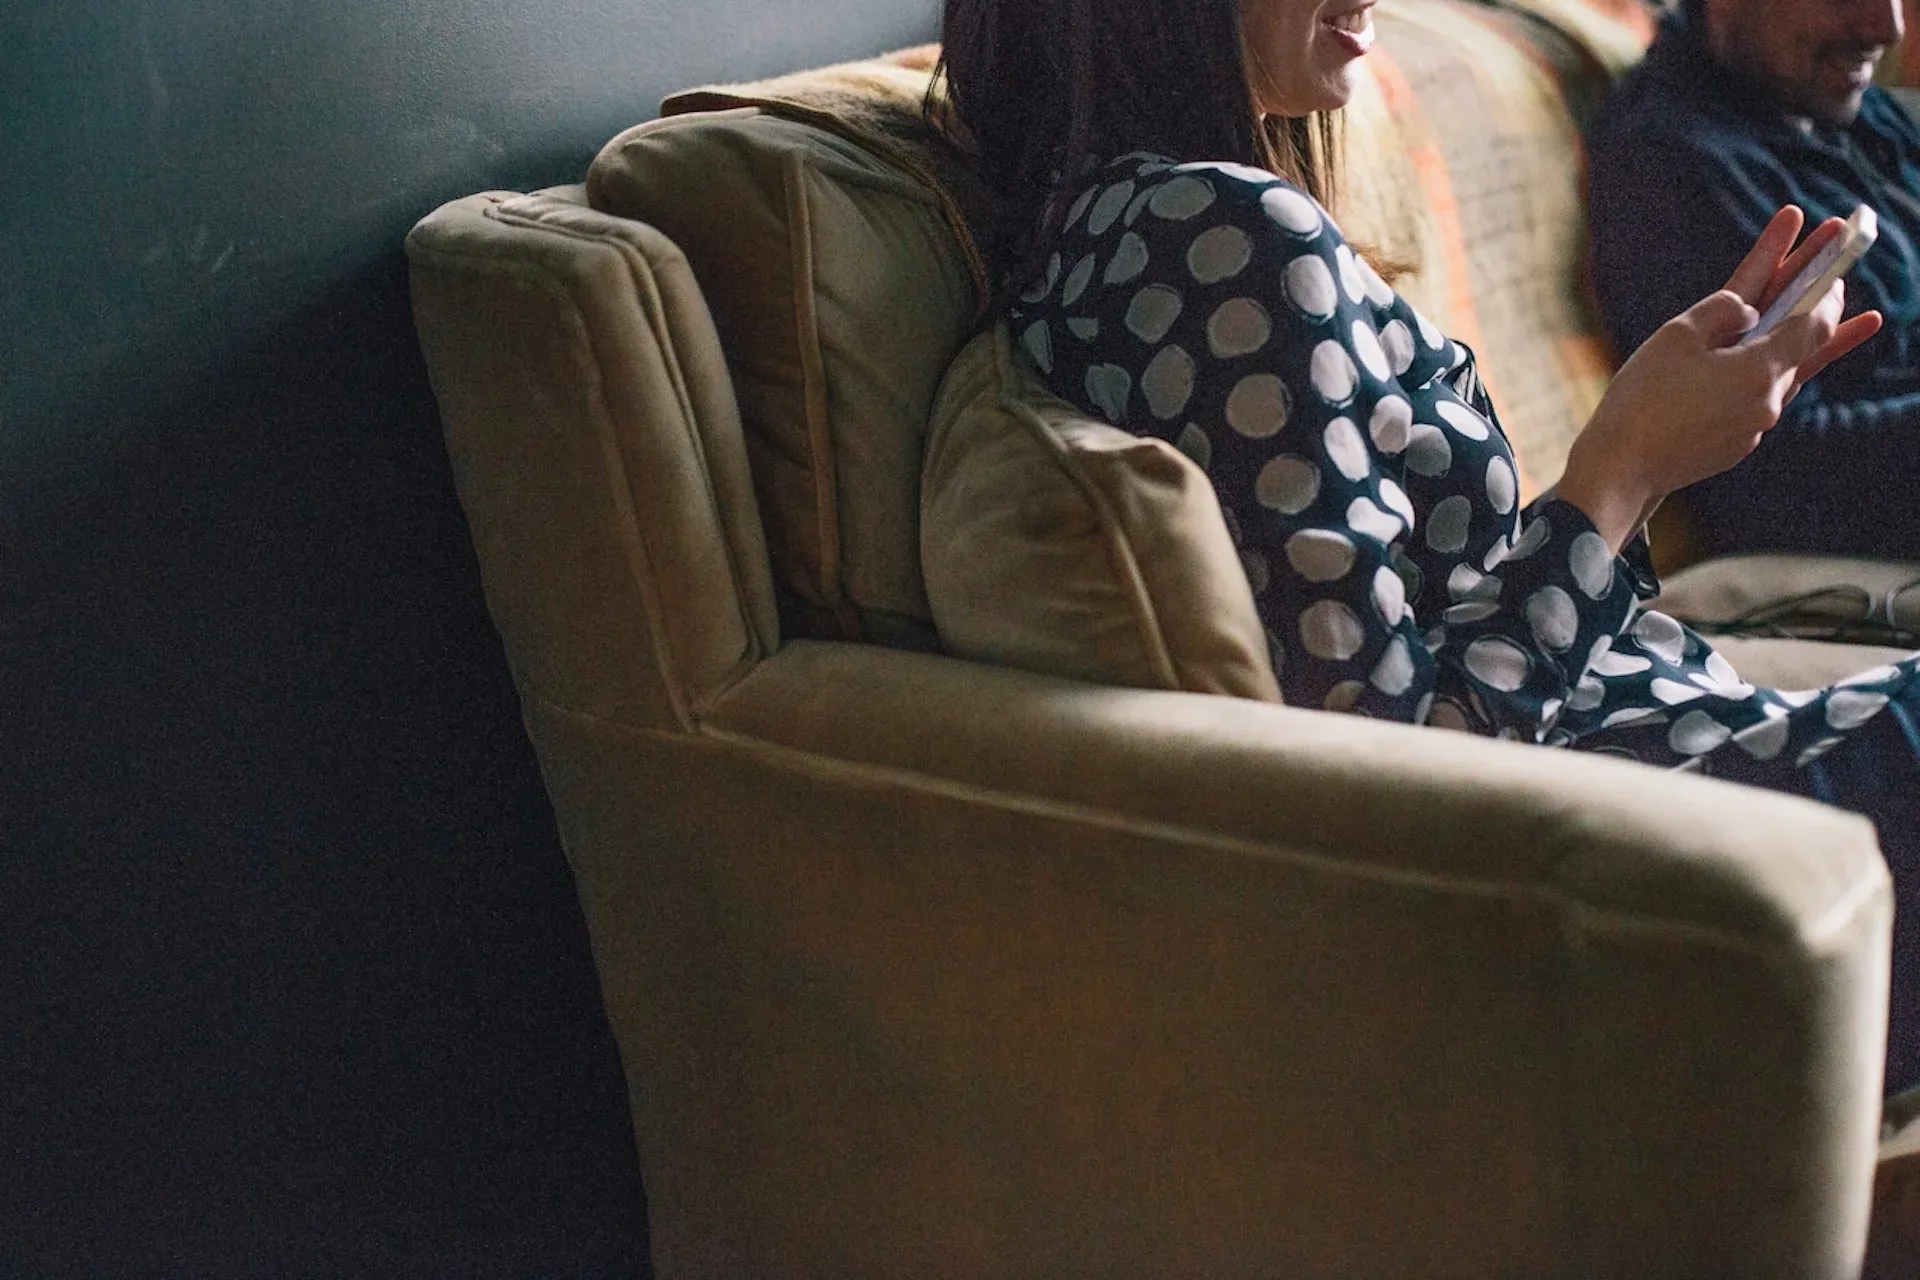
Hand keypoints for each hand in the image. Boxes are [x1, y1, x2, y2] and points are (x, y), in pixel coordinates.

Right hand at [1558, 206, 1881, 550]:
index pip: (1814, 322)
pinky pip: (1753, 401)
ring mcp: (1752, 428)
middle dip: (1818, 310)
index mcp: (1760, 370)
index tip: (1835, 262)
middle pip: (1806, 349)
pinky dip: (1757, 376)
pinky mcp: (1733, 445)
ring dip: (1795, 346)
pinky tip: (1747, 367)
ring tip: (1831, 325)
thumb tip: (1750, 307)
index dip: (1827, 289)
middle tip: (1836, 279)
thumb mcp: (1677, 336)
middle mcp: (1768, 401)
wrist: (1619, 470)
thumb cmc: (1643, 399)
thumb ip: (1722, 310)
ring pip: (1781, 376)